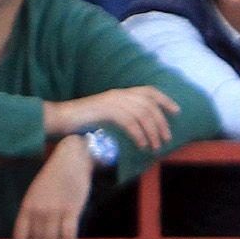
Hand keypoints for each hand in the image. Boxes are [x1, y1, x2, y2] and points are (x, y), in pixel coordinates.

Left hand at [14, 136, 94, 238]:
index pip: (20, 235)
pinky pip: (68, 236)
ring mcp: (55, 211)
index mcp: (27, 206)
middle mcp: (39, 210)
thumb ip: (36, 212)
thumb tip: (38, 233)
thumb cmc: (54, 176)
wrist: (71, 160)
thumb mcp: (37, 193)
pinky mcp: (71, 211)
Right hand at [44, 84, 178, 149]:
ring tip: (155, 147)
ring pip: (142, 114)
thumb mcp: (109, 116)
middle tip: (166, 139)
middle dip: (161, 123)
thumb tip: (144, 130)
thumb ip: (125, 117)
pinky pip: (129, 122)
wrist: (62, 118)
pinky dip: (139, 135)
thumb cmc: (85, 121)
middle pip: (149, 105)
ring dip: (152, 132)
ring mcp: (112, 101)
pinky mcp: (106, 110)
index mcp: (121, 93)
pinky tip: (142, 145)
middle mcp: (118, 94)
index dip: (165, 100)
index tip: (177, 111)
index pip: (149, 91)